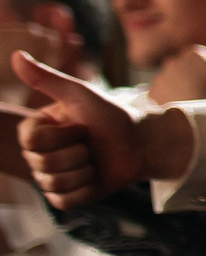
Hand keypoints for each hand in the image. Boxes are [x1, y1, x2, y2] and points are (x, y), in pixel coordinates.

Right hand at [11, 53, 171, 207]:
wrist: (141, 143)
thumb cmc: (111, 115)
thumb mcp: (80, 94)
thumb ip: (47, 78)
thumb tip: (16, 55)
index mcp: (36, 129)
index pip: (32, 140)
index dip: (63, 135)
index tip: (81, 125)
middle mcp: (38, 154)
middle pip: (42, 163)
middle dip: (77, 152)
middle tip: (91, 143)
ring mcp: (50, 176)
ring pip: (53, 183)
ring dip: (84, 170)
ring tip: (94, 159)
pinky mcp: (65, 196)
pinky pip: (64, 201)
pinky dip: (85, 189)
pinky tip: (95, 176)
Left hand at [147, 37, 205, 103]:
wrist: (193, 119)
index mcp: (194, 53)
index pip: (200, 60)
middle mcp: (173, 60)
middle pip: (185, 69)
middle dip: (192, 78)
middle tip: (203, 94)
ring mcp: (161, 76)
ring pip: (173, 81)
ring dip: (180, 89)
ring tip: (191, 103)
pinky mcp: (152, 92)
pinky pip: (161, 94)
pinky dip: (167, 99)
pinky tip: (178, 108)